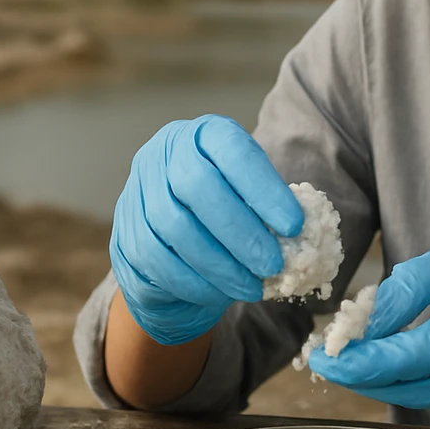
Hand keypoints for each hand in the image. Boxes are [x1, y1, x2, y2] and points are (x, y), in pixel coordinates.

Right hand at [110, 115, 301, 345]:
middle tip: (274, 263)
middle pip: (197, 186)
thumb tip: (305, 234)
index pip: (232, 150)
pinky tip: (222, 293)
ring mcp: (136, 191)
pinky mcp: (123, 233)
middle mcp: (162, 154)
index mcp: (203, 135)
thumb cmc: (226, 214)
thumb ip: (269, 208)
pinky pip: (156, 260)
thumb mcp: (250, 198)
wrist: (175, 244)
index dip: (264, 188)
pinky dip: (195, 282)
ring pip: (175, 227)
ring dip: (220, 264)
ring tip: (253, 286)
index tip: (294, 225)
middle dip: (241, 230)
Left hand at [309, 237, 429, 428]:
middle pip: (409, 385)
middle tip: (324, 361)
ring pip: (422, 398)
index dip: (362, 361)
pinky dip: (417, 385)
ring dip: (383, 382)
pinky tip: (404, 365)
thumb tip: (367, 316)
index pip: (409, 355)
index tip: (323, 355)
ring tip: (354, 361)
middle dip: (361, 376)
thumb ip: (415, 284)